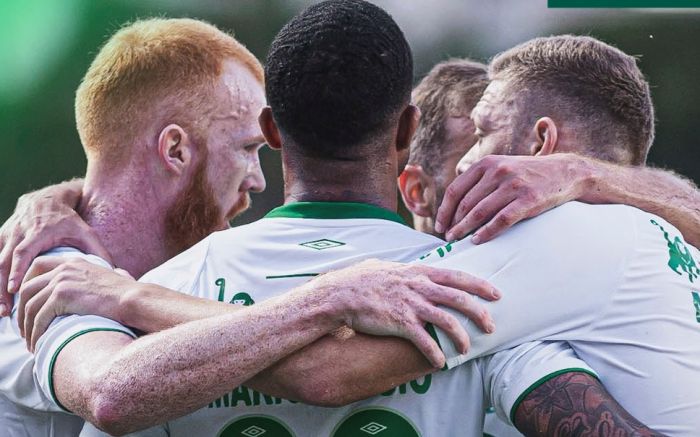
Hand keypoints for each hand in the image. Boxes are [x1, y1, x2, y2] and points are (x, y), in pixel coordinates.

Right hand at [0, 179, 111, 316]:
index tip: (14, 288)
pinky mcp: (1, 237)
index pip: (23, 252)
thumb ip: (97, 250)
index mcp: (39, 232)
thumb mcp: (86, 232)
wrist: (47, 200)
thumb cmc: (69, 220)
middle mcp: (19, 233)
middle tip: (4, 310)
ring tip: (0, 310)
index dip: (17, 270)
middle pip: (3, 261)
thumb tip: (112, 271)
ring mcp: (7, 235)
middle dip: (1, 285)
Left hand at [17, 256, 132, 350]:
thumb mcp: (111, 276)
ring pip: (30, 306)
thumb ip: (102, 276)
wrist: (133, 300)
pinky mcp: (62, 297)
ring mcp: (62, 281)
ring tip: (30, 342)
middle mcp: (64, 268)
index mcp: (74, 262)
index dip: (26, 283)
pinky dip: (35, 333)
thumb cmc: (127, 294)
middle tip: (24, 329)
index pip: (38, 265)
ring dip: (27, 327)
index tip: (27, 302)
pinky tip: (37, 344)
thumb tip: (117, 275)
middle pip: (27, 288)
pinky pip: (39, 318)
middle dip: (21, 311)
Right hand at [303, 259, 499, 367]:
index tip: (496, 294)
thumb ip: (407, 270)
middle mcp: (419, 286)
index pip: (457, 277)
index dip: (480, 285)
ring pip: (447, 321)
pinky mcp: (400, 322)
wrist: (341, 293)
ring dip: (461, 337)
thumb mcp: (389, 267)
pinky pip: (425, 340)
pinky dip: (435, 352)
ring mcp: (410, 304)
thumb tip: (416, 268)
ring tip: (467, 349)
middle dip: (479, 313)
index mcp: (419, 272)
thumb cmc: (362, 279)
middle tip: (491, 326)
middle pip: (459, 299)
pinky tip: (441, 362)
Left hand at [435, 154, 590, 242]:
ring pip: (480, 212)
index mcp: (486, 164)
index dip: (444, 210)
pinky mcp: (528, 199)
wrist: (564, 172)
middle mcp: (497, 172)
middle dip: (453, 223)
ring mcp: (513, 185)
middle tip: (448, 237)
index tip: (439, 225)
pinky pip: (501, 220)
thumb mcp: (500, 168)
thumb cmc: (526, 175)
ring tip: (457, 240)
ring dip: (465, 229)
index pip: (455, 190)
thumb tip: (453, 207)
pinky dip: (486, 232)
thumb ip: (479, 181)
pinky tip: (478, 240)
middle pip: (465, 203)